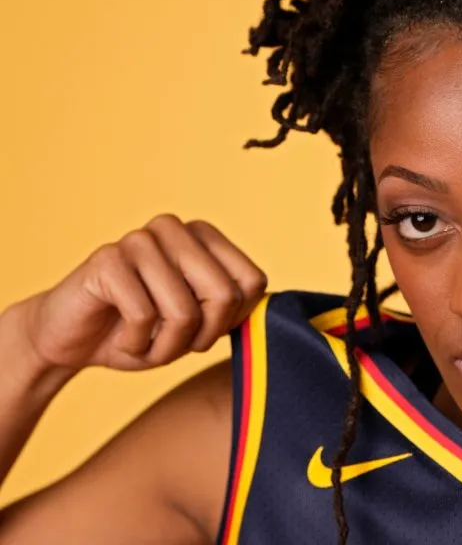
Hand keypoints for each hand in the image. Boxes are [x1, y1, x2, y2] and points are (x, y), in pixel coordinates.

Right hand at [18, 215, 266, 371]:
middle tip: (169, 341)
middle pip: (224, 295)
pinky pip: (144, 317)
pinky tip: (119, 335)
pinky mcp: (107, 259)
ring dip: (164, 346)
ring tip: (142, 339)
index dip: (231, 321)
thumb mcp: (200, 326)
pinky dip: (135, 344)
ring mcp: (139, 240)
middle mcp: (174, 228)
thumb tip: (278, 308)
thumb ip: (235, 311)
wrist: (71, 341)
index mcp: (205, 236)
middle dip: (200, 336)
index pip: (253, 283)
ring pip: (184, 311)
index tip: (202, 331)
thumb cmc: (142, 332)